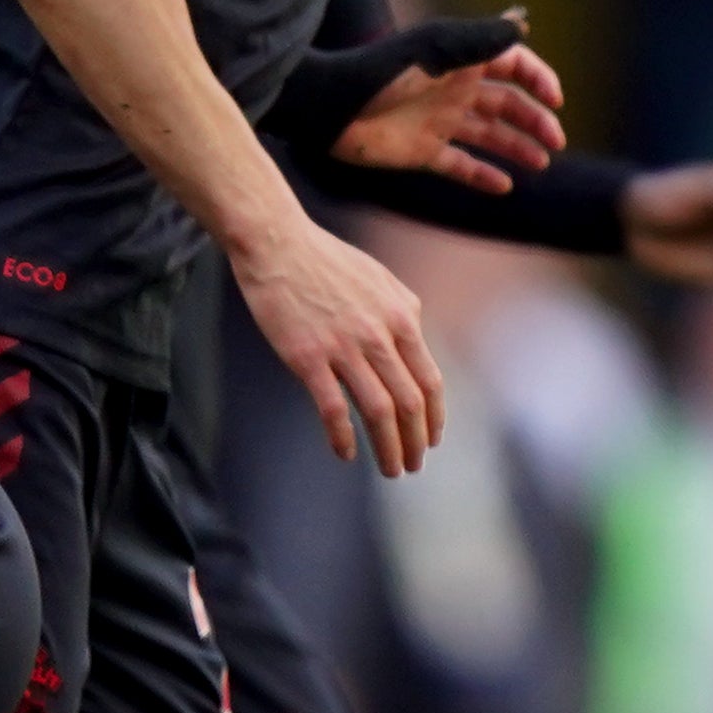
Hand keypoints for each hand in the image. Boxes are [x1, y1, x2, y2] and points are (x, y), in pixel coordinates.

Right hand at [233, 212, 446, 473]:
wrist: (277, 242)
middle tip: (413, 466)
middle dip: (416, 442)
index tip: (432, 440)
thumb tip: (417, 343)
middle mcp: (379, 335)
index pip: (429, 381)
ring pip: (378, 411)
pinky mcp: (307, 357)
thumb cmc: (327, 261)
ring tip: (390, 469)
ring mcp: (343, 347)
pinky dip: (342, 437)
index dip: (434, 418)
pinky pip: (332, 408)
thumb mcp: (381, 280)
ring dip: (388, 448)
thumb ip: (403, 313)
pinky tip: (345, 454)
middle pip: (410, 403)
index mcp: (402, 317)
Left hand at [331, 16, 568, 191]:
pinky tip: (505, 187)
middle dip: (534, 119)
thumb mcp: (435, 51)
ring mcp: (439, 121)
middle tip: (555, 141)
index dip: (538, 79)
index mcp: (460, 60)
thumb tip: (522, 21)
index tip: (556, 100)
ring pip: (488, 134)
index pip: (512, 64)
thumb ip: (480, 39)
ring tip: (541, 163)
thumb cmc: (381, 75)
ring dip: (516, 147)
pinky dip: (482, 175)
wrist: (330, 109)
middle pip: (506, 103)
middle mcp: (453, 89)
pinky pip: (459, 165)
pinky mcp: (422, 151)